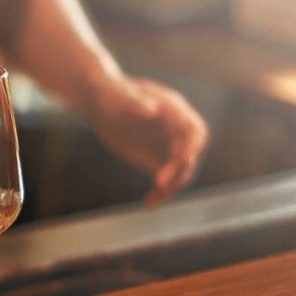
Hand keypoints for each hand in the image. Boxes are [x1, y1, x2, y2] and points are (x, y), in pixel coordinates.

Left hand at [87, 77, 208, 205]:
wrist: (100, 102)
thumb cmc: (112, 93)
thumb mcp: (120, 95)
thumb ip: (136, 101)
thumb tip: (152, 110)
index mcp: (174, 111)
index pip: (195, 131)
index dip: (193, 146)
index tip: (183, 160)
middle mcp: (176, 130)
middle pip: (190, 156)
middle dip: (179, 171)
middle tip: (160, 184)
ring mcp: (167, 146)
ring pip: (180, 172)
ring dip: (171, 187)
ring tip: (154, 200)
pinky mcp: (155, 159)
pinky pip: (165, 179)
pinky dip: (160, 192)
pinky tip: (150, 202)